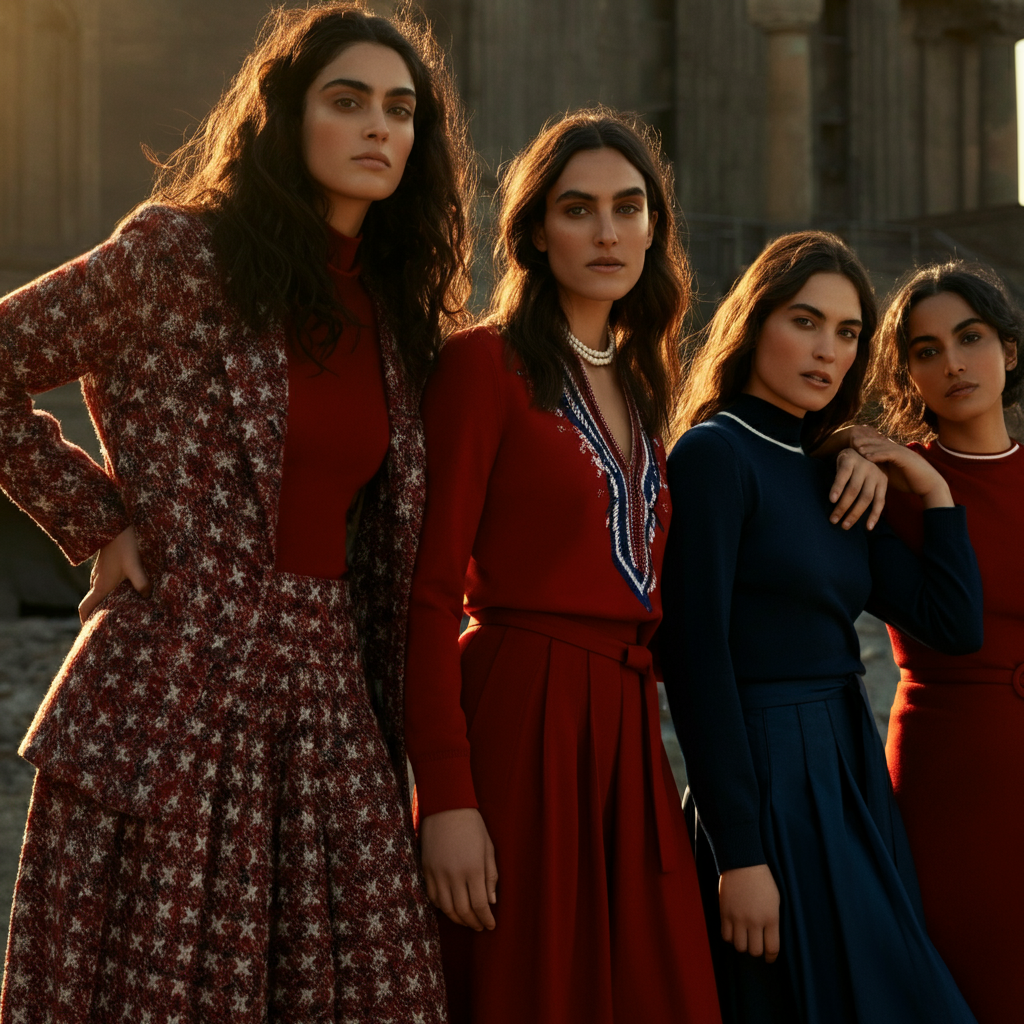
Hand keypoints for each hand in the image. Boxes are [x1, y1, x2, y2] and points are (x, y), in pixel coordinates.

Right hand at [79, 526, 150, 623]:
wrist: (115, 524)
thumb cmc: (124, 544)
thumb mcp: (134, 564)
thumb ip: (141, 581)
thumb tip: (147, 597)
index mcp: (100, 585)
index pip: (85, 608)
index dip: (85, 621)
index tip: (90, 632)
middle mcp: (97, 581)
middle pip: (93, 603)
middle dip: (98, 615)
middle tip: (110, 625)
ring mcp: (100, 572)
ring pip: (99, 592)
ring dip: (106, 602)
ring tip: (121, 610)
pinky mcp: (106, 565)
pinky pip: (105, 583)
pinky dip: (111, 591)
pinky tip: (126, 590)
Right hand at [420, 808, 497, 930]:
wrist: (446, 807)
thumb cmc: (472, 825)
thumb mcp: (489, 848)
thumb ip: (491, 876)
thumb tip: (491, 901)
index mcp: (473, 869)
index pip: (480, 905)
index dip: (486, 919)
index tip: (491, 925)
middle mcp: (454, 875)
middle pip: (463, 911)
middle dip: (473, 923)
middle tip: (479, 926)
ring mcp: (438, 873)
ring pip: (446, 908)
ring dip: (457, 919)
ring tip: (467, 921)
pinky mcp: (426, 870)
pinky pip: (432, 896)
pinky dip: (442, 907)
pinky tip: (450, 907)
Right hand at [719, 864, 780, 962]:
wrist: (742, 862)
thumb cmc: (762, 880)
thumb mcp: (775, 901)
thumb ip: (772, 921)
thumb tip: (768, 939)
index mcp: (771, 918)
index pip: (772, 948)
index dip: (771, 957)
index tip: (770, 958)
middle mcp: (754, 921)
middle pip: (754, 951)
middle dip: (756, 951)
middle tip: (756, 945)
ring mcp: (738, 917)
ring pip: (739, 946)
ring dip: (742, 945)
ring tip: (744, 937)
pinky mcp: (724, 913)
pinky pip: (725, 936)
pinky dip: (730, 937)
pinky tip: (733, 931)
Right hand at [829, 449, 887, 529]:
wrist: (851, 449)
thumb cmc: (858, 472)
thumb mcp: (868, 482)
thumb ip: (868, 496)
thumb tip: (868, 524)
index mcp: (882, 480)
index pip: (879, 501)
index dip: (874, 516)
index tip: (867, 529)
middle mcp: (875, 472)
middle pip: (865, 498)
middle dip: (854, 514)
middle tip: (844, 526)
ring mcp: (862, 465)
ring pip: (853, 490)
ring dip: (843, 506)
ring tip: (834, 518)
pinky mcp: (849, 459)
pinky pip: (842, 477)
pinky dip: (837, 489)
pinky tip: (832, 500)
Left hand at [850, 434, 952, 507]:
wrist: (929, 486)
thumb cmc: (910, 482)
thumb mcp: (890, 474)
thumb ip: (880, 470)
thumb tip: (865, 473)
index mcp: (893, 452)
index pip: (876, 444)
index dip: (864, 442)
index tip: (850, 444)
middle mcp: (897, 449)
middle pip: (877, 441)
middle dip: (863, 440)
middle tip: (849, 440)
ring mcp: (902, 452)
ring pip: (882, 446)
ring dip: (868, 445)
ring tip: (855, 447)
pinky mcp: (905, 458)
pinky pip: (889, 454)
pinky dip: (877, 454)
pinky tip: (867, 456)